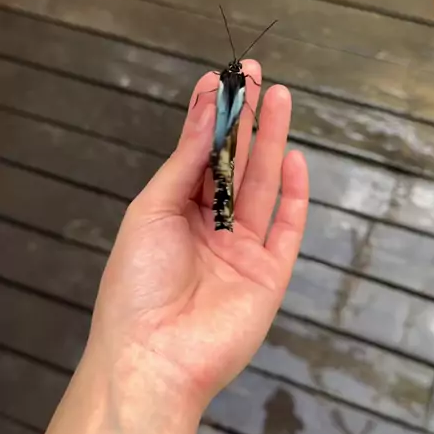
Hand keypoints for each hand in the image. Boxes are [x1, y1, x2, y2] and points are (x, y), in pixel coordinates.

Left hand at [89, 61, 308, 413]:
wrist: (154, 357)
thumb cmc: (139, 280)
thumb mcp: (152, 210)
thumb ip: (186, 161)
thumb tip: (207, 110)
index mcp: (176, 213)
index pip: (201, 156)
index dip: (212, 118)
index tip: (221, 79)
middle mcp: (211, 227)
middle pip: (236, 165)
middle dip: (247, 120)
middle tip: (257, 76)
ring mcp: (243, 251)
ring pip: (263, 188)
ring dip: (272, 143)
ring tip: (279, 98)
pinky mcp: (270, 274)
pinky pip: (287, 229)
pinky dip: (294, 195)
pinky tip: (294, 159)